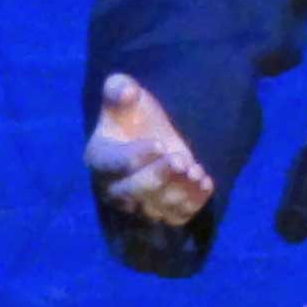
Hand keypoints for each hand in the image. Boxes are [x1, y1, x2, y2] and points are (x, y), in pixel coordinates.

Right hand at [86, 73, 213, 224]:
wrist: (154, 134)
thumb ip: (118, 90)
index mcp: (100, 158)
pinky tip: (205, 182)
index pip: (112, 164)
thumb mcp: (125, 94)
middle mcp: (115, 188)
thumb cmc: (133, 115)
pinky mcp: (164, 211)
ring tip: (196, 171)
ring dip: (179, 192)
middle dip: (159, 177)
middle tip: (182, 159)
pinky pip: (177, 217)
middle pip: (134, 192)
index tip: (159, 144)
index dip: (134, 158)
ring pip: (157, 209)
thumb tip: (125, 90)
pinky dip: (193, 204)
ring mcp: (140, 203)